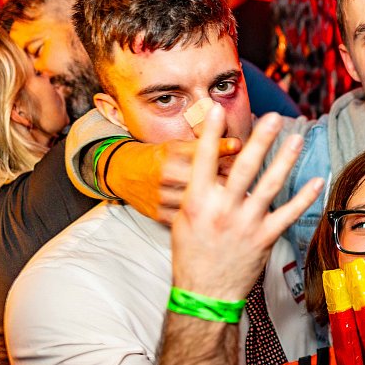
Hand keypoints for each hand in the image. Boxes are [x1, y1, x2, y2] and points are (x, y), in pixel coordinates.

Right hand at [111, 138, 240, 225]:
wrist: (123, 174)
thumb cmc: (159, 158)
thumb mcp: (178, 145)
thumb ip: (208, 145)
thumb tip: (238, 145)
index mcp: (172, 153)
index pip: (206, 153)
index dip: (226, 154)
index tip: (242, 152)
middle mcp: (167, 174)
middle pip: (208, 181)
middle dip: (227, 183)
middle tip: (241, 184)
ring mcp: (162, 197)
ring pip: (200, 203)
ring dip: (218, 204)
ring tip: (231, 203)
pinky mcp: (160, 215)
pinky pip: (188, 220)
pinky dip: (203, 219)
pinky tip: (214, 217)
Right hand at [171, 107, 322, 300]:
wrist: (204, 292)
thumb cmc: (192, 253)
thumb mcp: (185, 219)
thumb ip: (200, 191)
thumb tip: (215, 164)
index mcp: (197, 202)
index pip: (204, 160)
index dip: (211, 133)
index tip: (217, 109)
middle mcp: (223, 209)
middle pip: (244, 167)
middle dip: (260, 140)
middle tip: (273, 117)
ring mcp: (246, 224)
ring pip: (270, 186)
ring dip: (285, 160)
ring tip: (297, 139)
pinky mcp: (265, 238)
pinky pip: (288, 214)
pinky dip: (304, 197)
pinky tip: (317, 180)